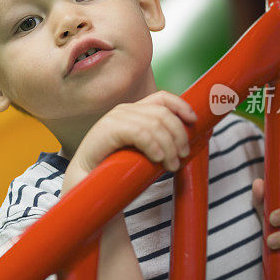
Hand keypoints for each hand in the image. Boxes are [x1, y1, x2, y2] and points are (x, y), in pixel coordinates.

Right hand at [65, 90, 196, 190]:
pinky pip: (139, 132)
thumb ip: (159, 141)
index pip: (162, 97)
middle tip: (182, 156)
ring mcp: (115, 118)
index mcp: (134, 112)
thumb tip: (186, 142)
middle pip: (163, 113)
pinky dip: (153, 145)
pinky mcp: (108, 129)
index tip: (193, 121)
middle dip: (179, 134)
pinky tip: (157, 159)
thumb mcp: (143, 151)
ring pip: (155, 124)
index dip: (181, 106)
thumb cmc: (115, 169)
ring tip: (171, 165)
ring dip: (169, 146)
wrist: (86, 182)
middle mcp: (125, 110)